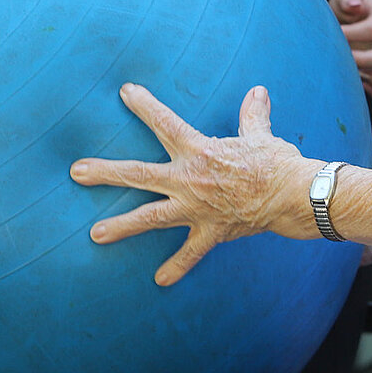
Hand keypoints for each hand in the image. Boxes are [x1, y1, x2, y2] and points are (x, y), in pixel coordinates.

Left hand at [70, 83, 317, 286]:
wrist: (294, 195)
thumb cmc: (277, 162)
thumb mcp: (261, 135)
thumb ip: (253, 115)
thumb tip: (258, 91)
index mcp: (199, 150)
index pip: (164, 122)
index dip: (144, 105)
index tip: (124, 92)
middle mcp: (189, 179)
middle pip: (139, 174)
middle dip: (105, 172)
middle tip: (76, 172)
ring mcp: (196, 208)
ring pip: (151, 217)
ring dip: (122, 225)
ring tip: (95, 234)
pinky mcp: (210, 232)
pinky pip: (190, 254)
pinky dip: (176, 267)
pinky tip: (160, 280)